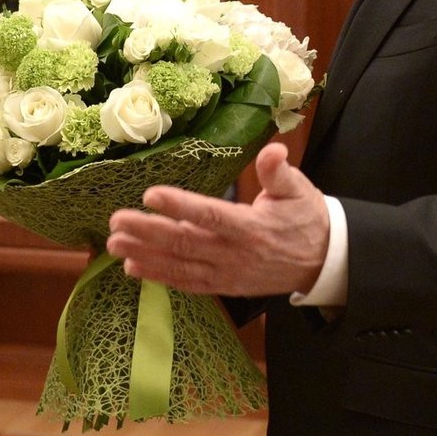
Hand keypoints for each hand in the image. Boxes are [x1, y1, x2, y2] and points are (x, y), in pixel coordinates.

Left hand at [105, 142, 329, 296]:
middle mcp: (235, 254)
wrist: (322, 262)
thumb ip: (279, 171)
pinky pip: (187, 284)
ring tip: (113, 244)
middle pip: (185, 243)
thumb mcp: (299, 189)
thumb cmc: (306, 219)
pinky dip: (160, 277)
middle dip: (148, 232)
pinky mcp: (224, 286)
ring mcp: (227, 273)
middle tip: (115, 221)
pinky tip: (132, 267)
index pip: (211, 216)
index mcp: (252, 227)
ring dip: (145, 255)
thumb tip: (274, 150)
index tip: (151, 194)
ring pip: (180, 266)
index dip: (181, 207)